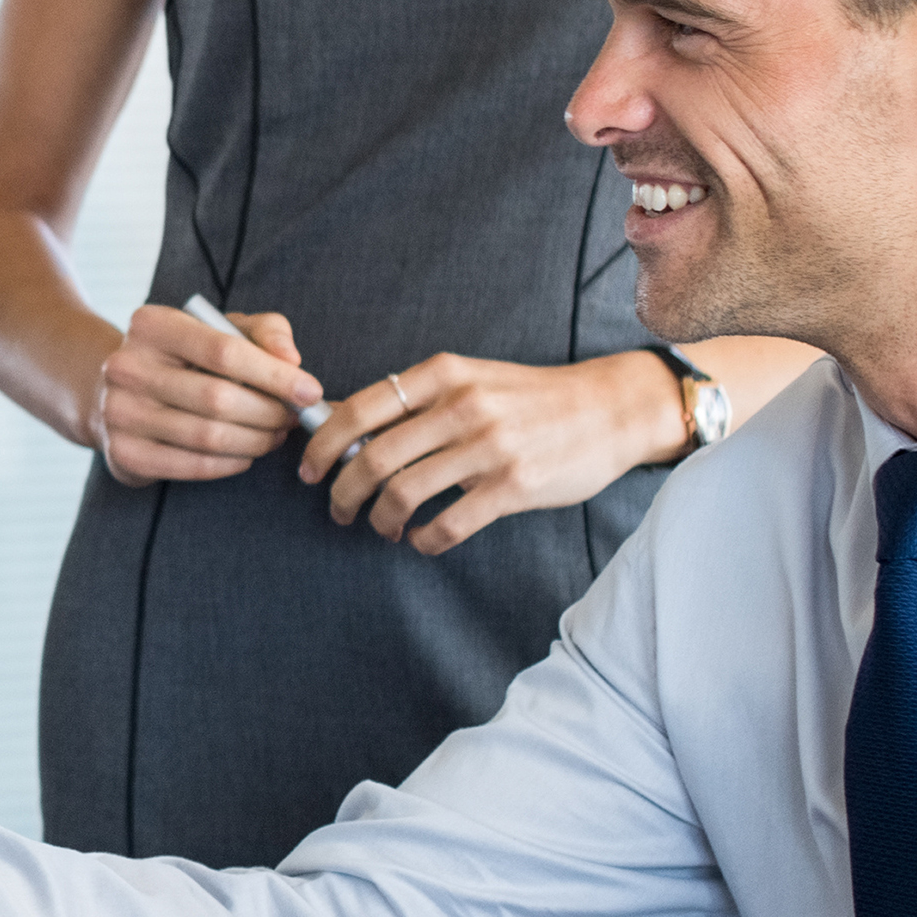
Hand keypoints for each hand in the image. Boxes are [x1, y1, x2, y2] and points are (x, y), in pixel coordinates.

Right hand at [90, 303, 314, 483]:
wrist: (118, 393)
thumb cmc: (185, 358)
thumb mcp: (221, 329)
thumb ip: (264, 331)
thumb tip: (291, 359)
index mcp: (152, 325)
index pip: (224, 351)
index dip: (275, 375)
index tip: (311, 392)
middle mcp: (126, 367)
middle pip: (218, 398)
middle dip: (268, 413)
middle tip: (292, 419)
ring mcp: (119, 413)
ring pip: (208, 436)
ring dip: (255, 441)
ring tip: (274, 436)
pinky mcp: (123, 453)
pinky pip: (191, 466)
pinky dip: (230, 464)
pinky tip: (245, 454)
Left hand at [300, 349, 684, 553]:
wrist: (610, 408)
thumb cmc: (530, 398)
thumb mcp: (471, 379)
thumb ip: (417, 400)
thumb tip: (346, 424)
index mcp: (444, 375)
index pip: (358, 410)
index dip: (321, 446)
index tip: (307, 470)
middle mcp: (462, 408)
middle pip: (372, 459)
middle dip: (342, 493)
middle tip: (338, 510)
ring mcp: (488, 448)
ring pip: (402, 494)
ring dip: (379, 520)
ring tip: (381, 527)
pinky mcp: (512, 487)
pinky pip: (445, 525)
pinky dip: (422, 540)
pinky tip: (420, 539)